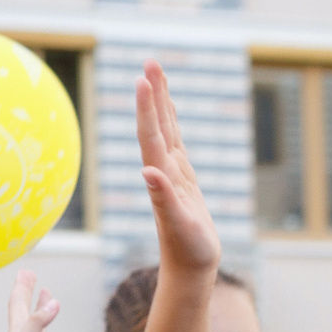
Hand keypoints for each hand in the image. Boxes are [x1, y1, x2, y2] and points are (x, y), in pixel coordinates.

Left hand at [135, 62, 218, 276]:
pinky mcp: (182, 181)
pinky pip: (175, 143)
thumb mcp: (179, 226)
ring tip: (156, 73)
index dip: (147, 107)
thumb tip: (148, 173)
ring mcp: (172, 174)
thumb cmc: (188, 251)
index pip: (151, 135)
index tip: (143, 79)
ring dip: (160, 102)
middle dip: (153, 93)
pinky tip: (169, 112)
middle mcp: (163, 170)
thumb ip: (163, 199)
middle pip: (156, 124)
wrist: (188, 269)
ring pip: (165, 129)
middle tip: (151, 61)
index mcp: (161, 177)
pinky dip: (171, 123)